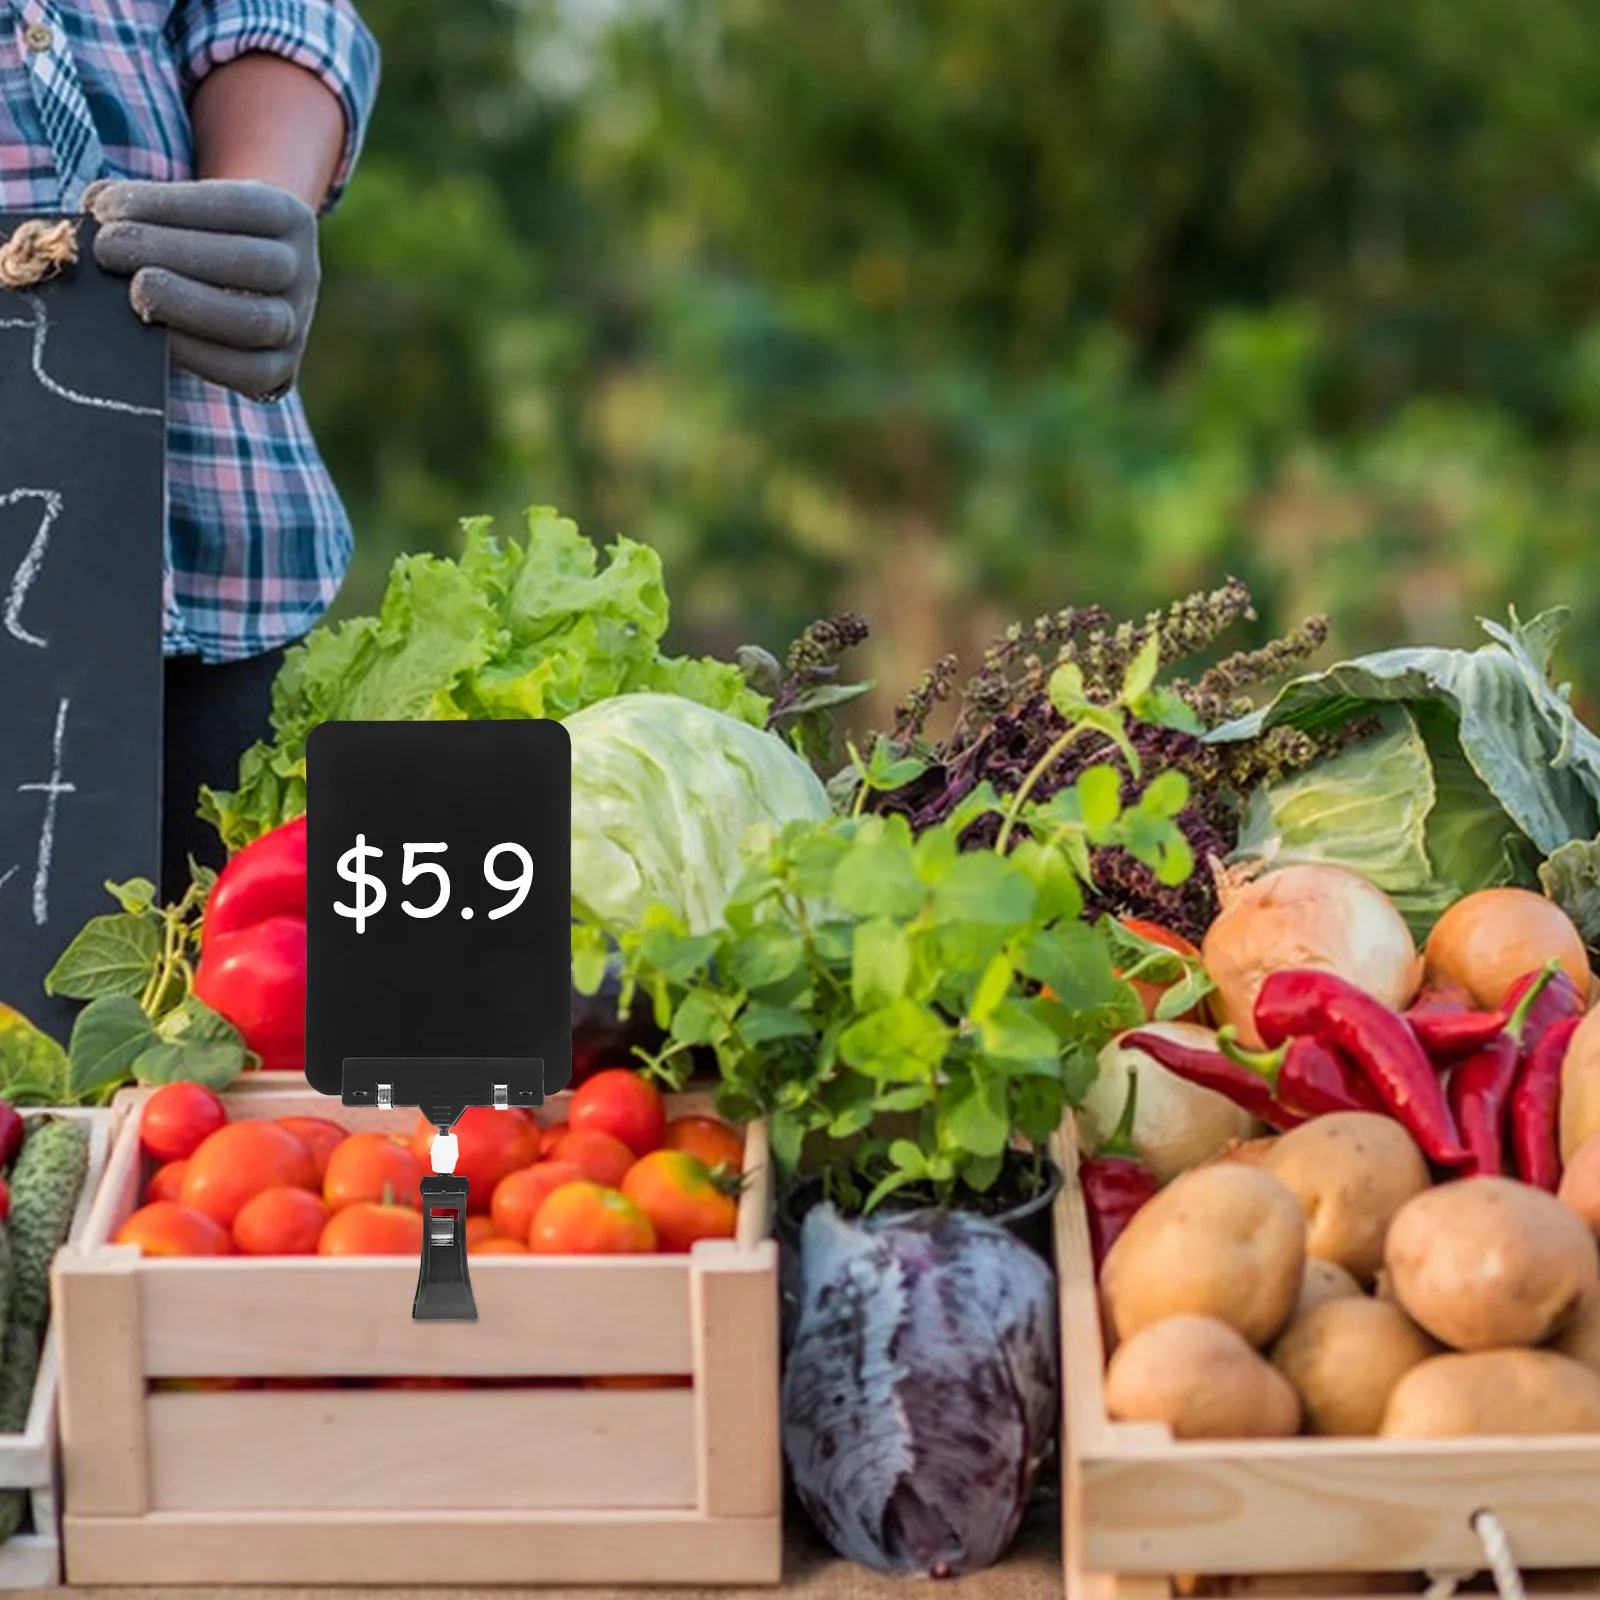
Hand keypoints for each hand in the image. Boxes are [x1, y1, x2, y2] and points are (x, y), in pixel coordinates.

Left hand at [83, 178, 319, 402]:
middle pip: (252, 263)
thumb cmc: (199, 234)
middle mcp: (303, 270)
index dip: (168, 206)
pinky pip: (249, 371)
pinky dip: (199, 354)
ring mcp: (297, 324)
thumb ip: (146, 207)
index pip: (236, 207)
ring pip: (258, 320)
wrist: (245, 283)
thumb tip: (96, 211)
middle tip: (110, 249)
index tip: (105, 208)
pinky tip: (157, 336)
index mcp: (287, 216)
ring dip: (189, 305)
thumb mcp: (187, 208)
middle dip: (173, 254)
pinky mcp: (282, 369)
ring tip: (135, 290)